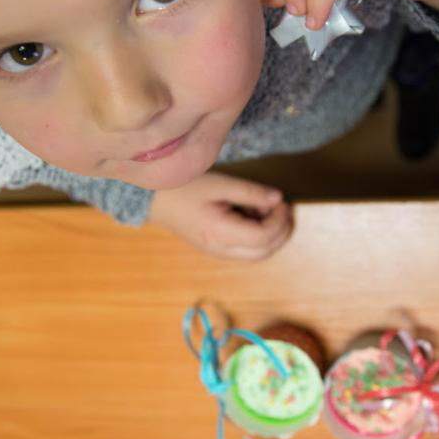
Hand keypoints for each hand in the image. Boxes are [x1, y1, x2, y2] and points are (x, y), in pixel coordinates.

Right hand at [148, 171, 292, 259]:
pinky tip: (250, 215)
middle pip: (264, 252)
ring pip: (257, 254)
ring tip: (262, 208)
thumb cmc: (185, 188)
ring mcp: (218, 252)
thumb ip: (251, 192)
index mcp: (220, 233)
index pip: (263, 237)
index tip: (282, 201)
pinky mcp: (217, 249)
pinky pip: (246, 250)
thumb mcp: (220, 184)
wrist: (156, 200)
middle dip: (281, 231)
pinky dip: (257, 237)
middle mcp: (220, 249)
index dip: (280, 220)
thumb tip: (278, 199)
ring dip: (270, 235)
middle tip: (282, 207)